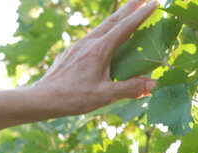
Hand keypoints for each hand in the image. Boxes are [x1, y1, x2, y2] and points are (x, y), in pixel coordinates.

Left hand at [32, 0, 157, 117]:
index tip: (154, 3)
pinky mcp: (72, 51)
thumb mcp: (105, 95)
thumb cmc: (74, 98)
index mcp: (99, 50)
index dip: (141, 15)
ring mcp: (79, 45)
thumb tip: (154, 84)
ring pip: (102, 26)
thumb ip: (130, 88)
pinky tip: (107, 35)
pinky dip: (106, 29)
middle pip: (113, 19)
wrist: (43, 98)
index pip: (125, 27)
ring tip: (128, 11)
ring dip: (117, 16)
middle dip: (130, 7)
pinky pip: (94, 35)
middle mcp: (89, 42)